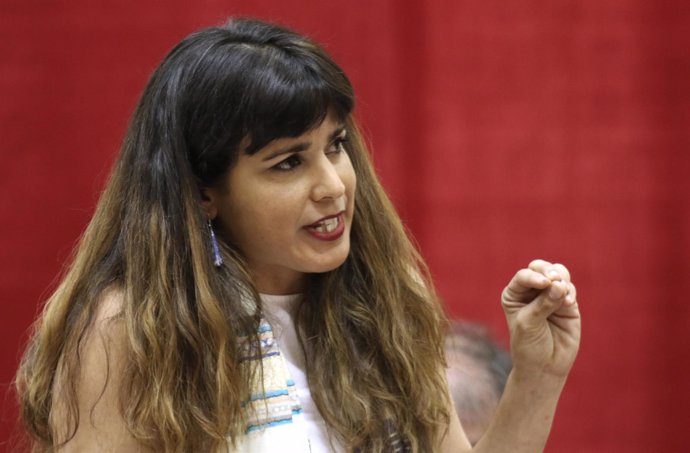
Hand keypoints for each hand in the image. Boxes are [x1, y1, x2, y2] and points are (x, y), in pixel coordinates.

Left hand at [501, 259, 580, 377]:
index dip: (534, 276)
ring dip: (562, 279)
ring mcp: (550, 296)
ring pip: (559, 275)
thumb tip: (559, 284)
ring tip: (563, 291)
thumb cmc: (529, 345)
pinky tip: (567, 302)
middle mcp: (531, 291)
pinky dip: (570, 292)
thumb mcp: (529, 323)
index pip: (524, 276)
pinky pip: (570, 290)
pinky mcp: (567, 304)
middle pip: (541, 269)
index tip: (544, 283)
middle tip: (555, 280)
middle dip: (549, 271)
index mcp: (514, 294)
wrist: (544, 367)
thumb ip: (543, 303)